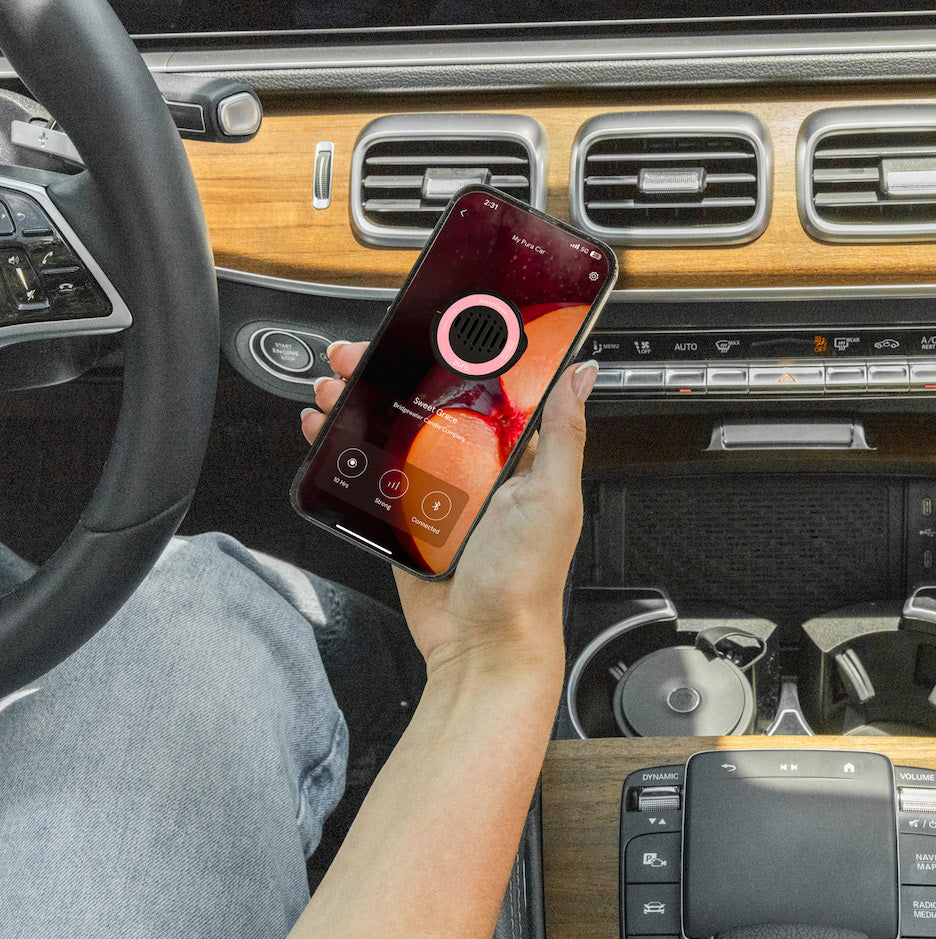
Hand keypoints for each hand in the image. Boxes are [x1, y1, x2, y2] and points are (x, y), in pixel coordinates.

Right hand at [302, 341, 597, 681]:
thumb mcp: (552, 497)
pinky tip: (325, 433)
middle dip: (390, 376)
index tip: (426, 331)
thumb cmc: (525, 579)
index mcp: (514, 456)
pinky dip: (346, 452)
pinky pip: (374, 478)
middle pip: (427, 407)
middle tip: (358, 356)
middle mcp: (474, 470)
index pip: (482, 390)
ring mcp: (437, 494)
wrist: (481, 646)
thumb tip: (583, 374)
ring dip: (360, 406)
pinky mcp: (406, 520)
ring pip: (394, 436)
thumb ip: (563, 433)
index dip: (452, 358)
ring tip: (335, 387)